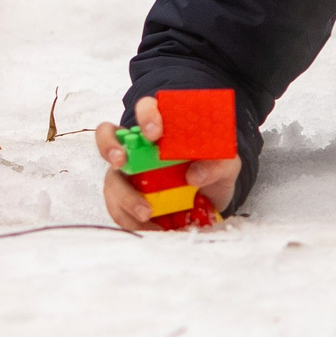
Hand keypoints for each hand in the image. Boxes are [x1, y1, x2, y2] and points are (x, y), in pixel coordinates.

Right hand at [97, 97, 239, 230]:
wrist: (211, 198)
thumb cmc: (212, 168)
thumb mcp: (226, 163)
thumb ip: (218, 163)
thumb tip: (195, 174)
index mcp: (162, 126)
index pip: (147, 108)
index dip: (146, 116)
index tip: (155, 134)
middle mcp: (138, 146)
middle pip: (109, 136)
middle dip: (110, 147)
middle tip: (121, 163)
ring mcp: (128, 173)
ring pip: (112, 179)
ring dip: (124, 196)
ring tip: (147, 214)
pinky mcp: (125, 199)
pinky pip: (118, 209)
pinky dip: (131, 220)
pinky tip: (153, 228)